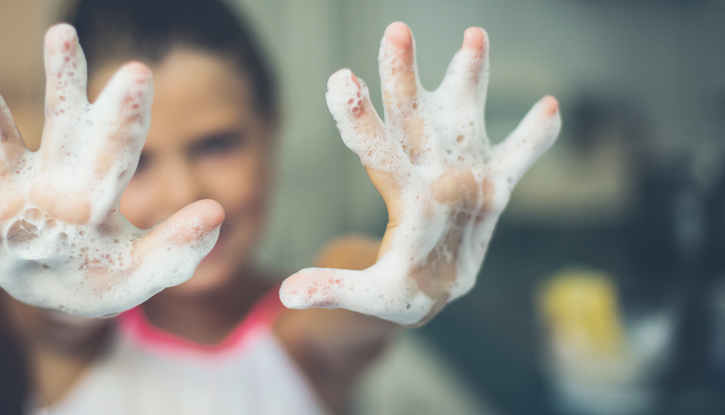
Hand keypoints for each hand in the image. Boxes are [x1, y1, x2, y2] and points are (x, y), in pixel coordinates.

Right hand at [0, 24, 223, 316]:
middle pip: (63, 124)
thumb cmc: (108, 277)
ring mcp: (23, 197)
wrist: (67, 297)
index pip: (119, 147)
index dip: (126, 113)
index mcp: (103, 189)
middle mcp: (61, 180)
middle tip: (63, 33)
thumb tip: (218, 211)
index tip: (137, 73)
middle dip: (63, 82)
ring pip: (5, 144)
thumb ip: (180, 245)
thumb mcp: (149, 270)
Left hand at [280, 23, 560, 325]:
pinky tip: (551, 107)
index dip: (360, 119)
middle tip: (395, 31)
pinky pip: (517, 159)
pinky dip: (534, 139)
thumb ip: (334, 288)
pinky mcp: (494, 190)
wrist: (429, 292)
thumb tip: (288, 293)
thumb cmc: (395, 293)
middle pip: (412, 118)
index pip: (376, 151)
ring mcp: (463, 175)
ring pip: (464, 119)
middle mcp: (428, 173)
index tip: (339, 80)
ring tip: (474, 34)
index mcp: (400, 195)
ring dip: (470, 80)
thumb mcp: (366, 296)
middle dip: (404, 77)